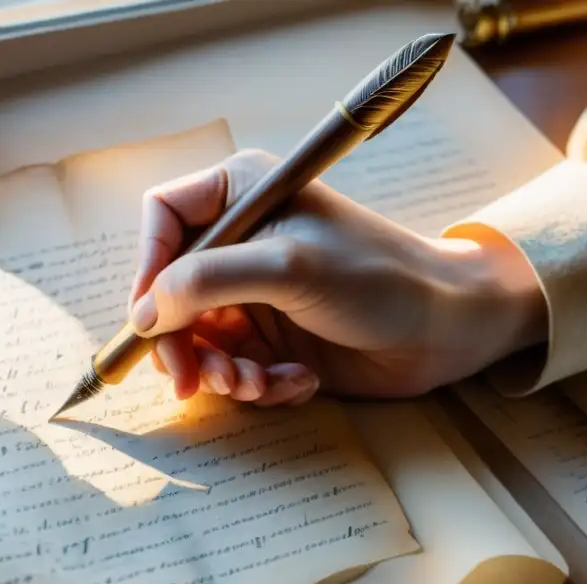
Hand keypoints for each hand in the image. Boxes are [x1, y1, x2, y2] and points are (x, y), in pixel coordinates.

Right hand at [128, 149, 546, 404]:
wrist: (444, 328)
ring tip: (257, 384)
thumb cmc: (376, 278)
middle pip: (169, 292)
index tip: (148, 321)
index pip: (162, 220)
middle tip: (194, 382)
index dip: (146, 269)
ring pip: (198, 339)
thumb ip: (205, 282)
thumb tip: (142, 314)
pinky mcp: (272, 336)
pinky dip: (257, 383)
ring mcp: (255, 292)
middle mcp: (241, 243)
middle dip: (181, 343)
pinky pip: (234, 365)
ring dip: (221, 371)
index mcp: (241, 196)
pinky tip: (295, 382)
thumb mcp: (286, 267)